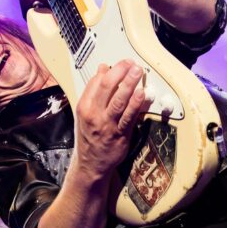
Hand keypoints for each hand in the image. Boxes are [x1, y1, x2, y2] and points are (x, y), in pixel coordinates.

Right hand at [73, 60, 149, 177]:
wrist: (91, 163)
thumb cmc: (90, 136)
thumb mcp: (85, 112)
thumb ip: (94, 90)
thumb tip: (103, 69)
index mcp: (84, 107)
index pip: (95, 82)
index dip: (110, 70)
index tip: (121, 63)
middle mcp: (94, 115)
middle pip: (107, 87)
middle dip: (120, 72)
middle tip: (131, 63)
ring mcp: (108, 125)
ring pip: (119, 100)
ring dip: (129, 83)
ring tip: (137, 71)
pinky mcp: (120, 134)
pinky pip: (129, 116)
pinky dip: (136, 103)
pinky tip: (142, 93)